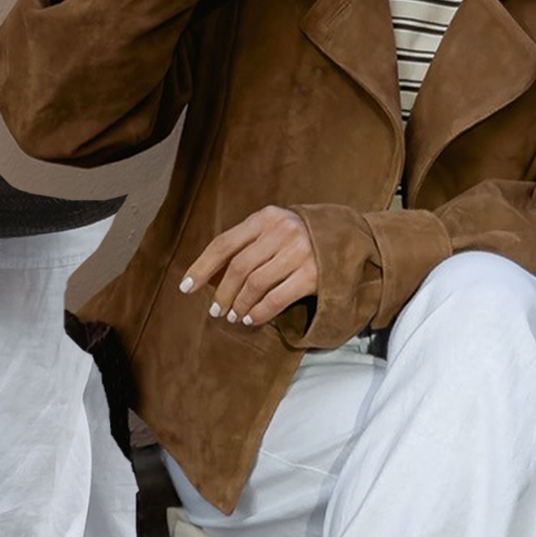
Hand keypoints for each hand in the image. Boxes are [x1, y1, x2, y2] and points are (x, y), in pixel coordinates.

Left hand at [178, 206, 317, 327]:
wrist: (349, 236)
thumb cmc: (302, 235)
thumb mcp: (275, 228)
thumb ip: (248, 243)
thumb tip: (210, 276)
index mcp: (266, 217)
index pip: (225, 243)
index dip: (202, 267)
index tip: (186, 287)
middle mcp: (282, 231)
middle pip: (238, 267)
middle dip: (222, 293)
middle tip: (216, 310)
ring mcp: (299, 252)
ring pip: (255, 285)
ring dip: (239, 305)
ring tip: (234, 316)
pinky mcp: (313, 275)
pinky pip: (276, 299)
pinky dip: (259, 312)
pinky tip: (252, 318)